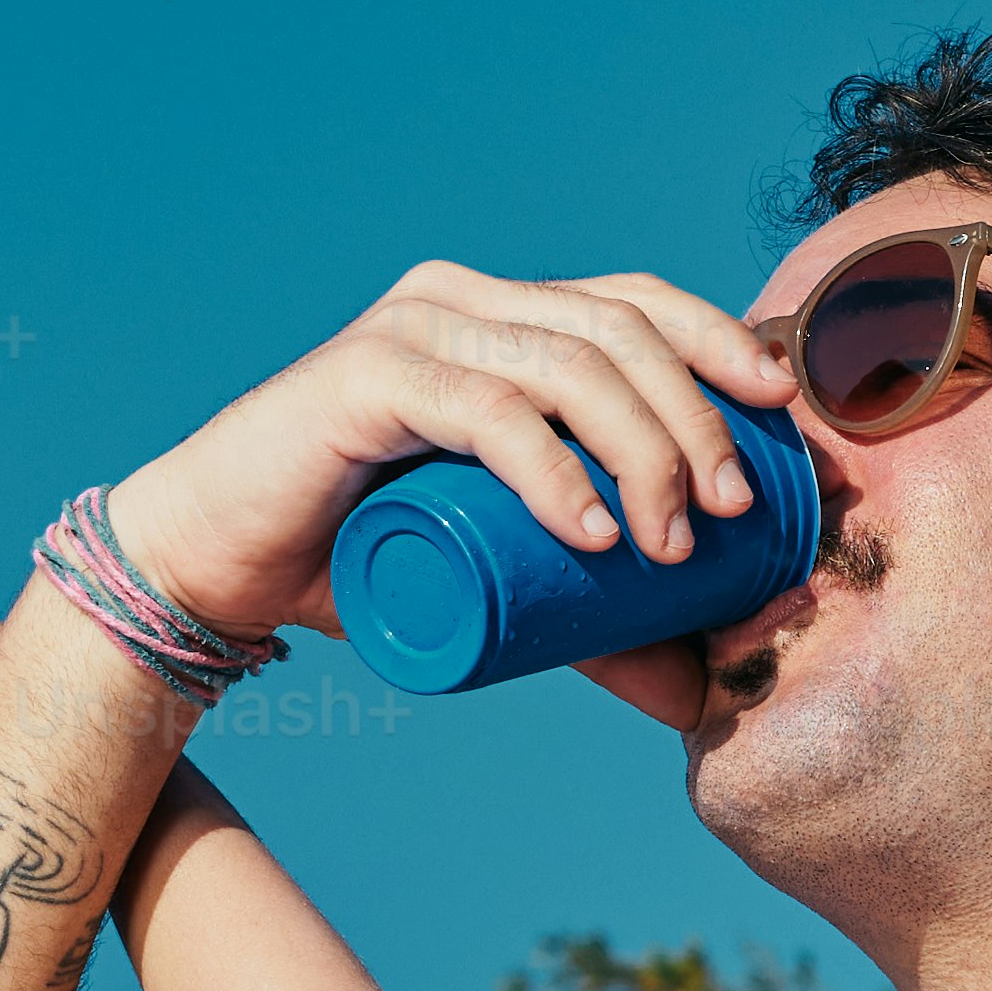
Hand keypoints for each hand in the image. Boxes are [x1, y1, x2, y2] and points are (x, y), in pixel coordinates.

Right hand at [106, 262, 801, 642]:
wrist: (209, 569)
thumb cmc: (354, 566)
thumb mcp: (498, 590)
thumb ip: (591, 624)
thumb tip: (699, 688)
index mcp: (499, 319)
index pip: (635, 302)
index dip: (719, 341)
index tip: (783, 416)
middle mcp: (459, 302)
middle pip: (617, 329)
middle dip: (695, 416)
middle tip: (732, 517)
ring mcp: (408, 330)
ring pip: (565, 363)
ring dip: (640, 449)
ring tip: (671, 545)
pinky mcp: (361, 376)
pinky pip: (483, 408)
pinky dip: (548, 468)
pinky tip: (591, 529)